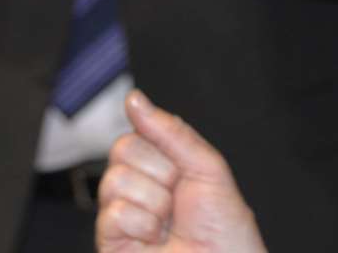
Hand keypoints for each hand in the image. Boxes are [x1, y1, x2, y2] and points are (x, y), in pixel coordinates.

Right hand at [97, 91, 265, 252]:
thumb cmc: (226, 233)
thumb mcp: (208, 170)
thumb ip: (171, 132)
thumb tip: (134, 99)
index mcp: (164, 167)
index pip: (139, 132)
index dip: (162, 148)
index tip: (182, 170)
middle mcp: (141, 188)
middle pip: (122, 150)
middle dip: (160, 174)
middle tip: (179, 200)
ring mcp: (124, 216)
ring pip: (114, 180)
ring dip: (153, 203)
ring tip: (168, 224)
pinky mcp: (111, 241)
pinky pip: (111, 213)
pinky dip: (140, 225)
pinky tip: (153, 241)